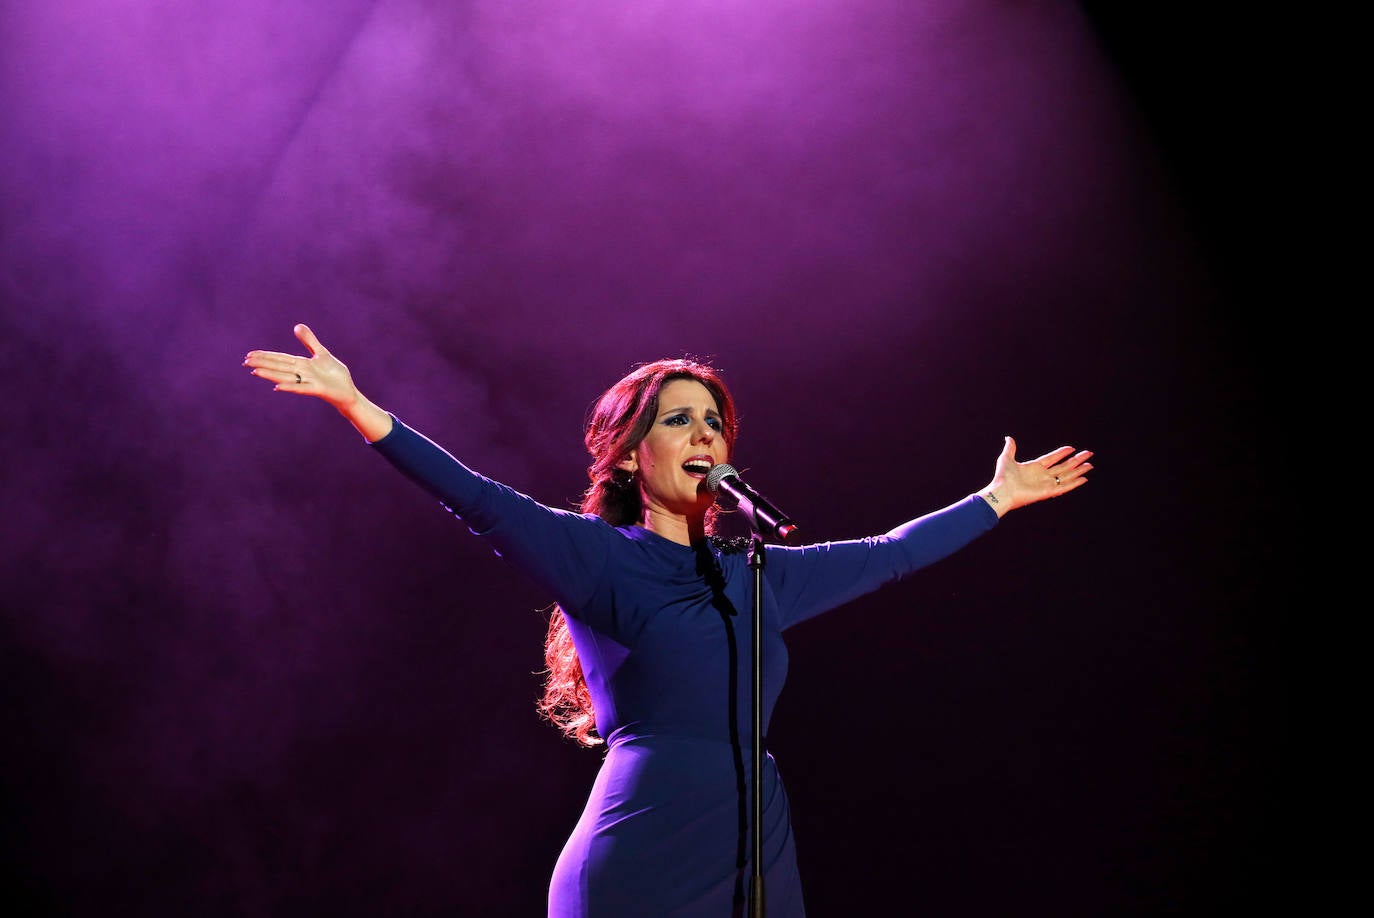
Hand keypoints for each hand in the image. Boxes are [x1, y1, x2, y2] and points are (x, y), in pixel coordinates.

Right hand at [243, 324, 358, 409]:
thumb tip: (296, 326)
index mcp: (302, 364)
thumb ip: (309, 341)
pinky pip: (301, 388)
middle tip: (245, 362)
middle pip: (279, 367)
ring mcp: (308, 382)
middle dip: (263, 364)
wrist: (348, 391)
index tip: (249, 354)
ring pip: (286, 377)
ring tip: (255, 372)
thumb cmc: (335, 375)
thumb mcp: (321, 354)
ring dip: (270, 375)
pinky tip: (277, 387)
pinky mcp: (317, 390)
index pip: (280, 358)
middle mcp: (302, 373)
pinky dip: (290, 387)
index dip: (266, 356)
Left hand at [980, 436, 1092, 516]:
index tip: (1071, 448)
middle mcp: (1042, 476)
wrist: (1002, 491)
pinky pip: (1065, 486)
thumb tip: (1009, 438)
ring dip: (1079, 470)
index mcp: (1034, 468)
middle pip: (1064, 466)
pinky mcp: (1048, 492)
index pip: (1052, 458)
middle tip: (1088, 454)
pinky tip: (1084, 478)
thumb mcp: (1006, 458)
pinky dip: (1075, 483)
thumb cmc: (1002, 477)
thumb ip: (1010, 448)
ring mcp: (1046, 484)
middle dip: (1076, 460)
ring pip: (1067, 475)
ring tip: (1090, 465)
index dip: (1062, 453)